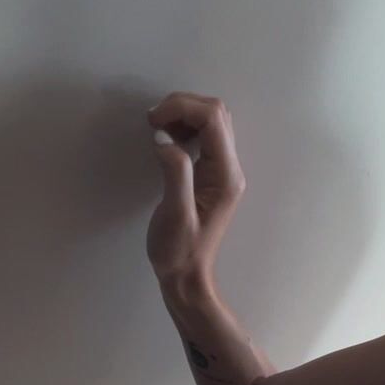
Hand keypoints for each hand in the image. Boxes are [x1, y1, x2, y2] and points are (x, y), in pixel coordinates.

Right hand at [146, 92, 245, 284]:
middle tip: (153, 123)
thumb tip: (165, 139)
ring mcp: (223, 171)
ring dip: (183, 115)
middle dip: (183, 106)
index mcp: (226, 175)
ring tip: (158, 130)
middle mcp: (230, 168)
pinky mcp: (211, 175)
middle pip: (216, 113)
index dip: (181, 108)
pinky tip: (167, 141)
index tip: (153, 121)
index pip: (212, 118)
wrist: (186, 278)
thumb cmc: (179, 252)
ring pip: (211, 121)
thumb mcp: (175, 214)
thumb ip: (174, 172)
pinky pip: (204, 137)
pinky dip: (185, 128)